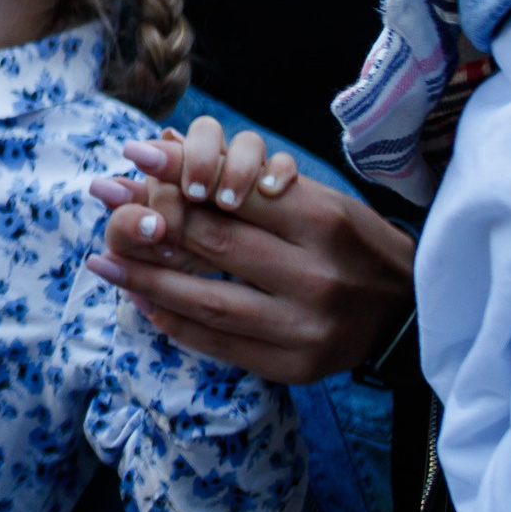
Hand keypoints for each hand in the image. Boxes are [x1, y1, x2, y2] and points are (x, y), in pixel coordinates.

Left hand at [84, 122, 414, 383]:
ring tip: (102, 263)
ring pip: (207, 301)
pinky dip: (173, 322)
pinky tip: (141, 302)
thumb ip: (247, 179)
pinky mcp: (295, 366)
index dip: (180, 174)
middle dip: (152, 223)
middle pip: (216, 245)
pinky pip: (219, 344)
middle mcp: (317, 276)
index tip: (134, 157)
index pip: (237, 195)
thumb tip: (169, 144)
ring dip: (145, 281)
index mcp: (325, 222)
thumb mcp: (317, 198)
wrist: (407, 313)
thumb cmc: (352, 242)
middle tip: (107, 203)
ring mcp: (307, 328)